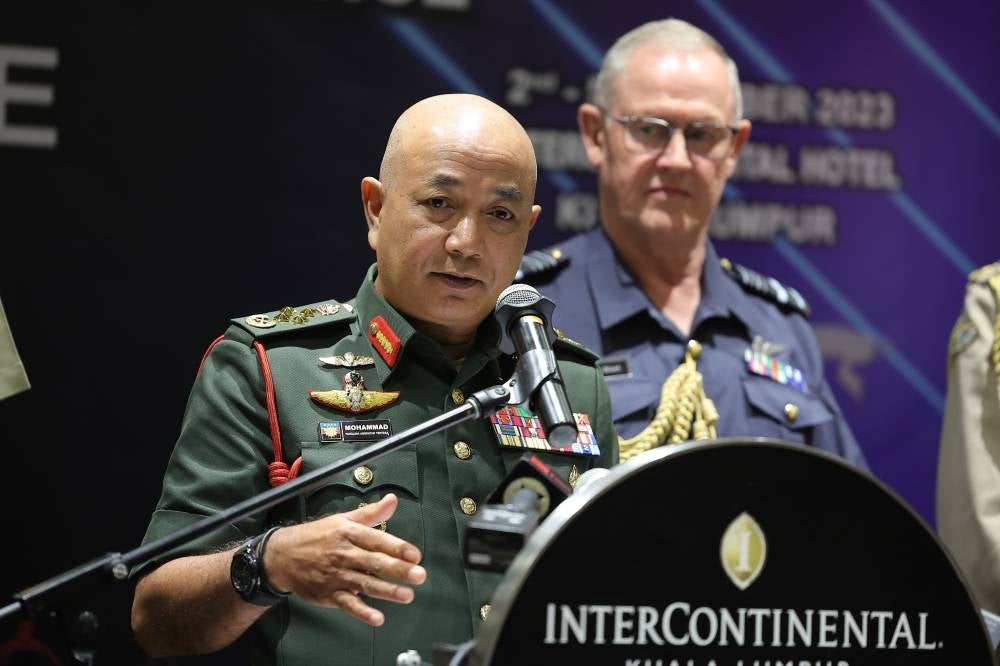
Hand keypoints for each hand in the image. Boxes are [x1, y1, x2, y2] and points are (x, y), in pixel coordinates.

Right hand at [262, 493, 425, 625]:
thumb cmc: (317, 536)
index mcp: (349, 533)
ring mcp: (336, 575)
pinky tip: (377, 618)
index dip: (397, 547)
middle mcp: (344, 554)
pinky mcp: (328, 594)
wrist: (281, 555)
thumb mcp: (342, 519)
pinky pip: (347, 604)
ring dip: (387, 591)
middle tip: (419, 575)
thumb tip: (393, 500)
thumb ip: (371, 513)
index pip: (376, 540)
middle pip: (374, 563)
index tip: (415, 555)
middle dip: (398, 570)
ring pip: (365, 584)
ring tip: (407, 595)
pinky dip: (362, 612)